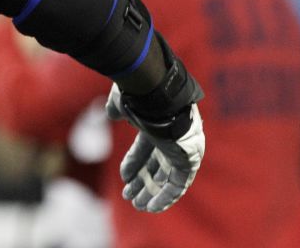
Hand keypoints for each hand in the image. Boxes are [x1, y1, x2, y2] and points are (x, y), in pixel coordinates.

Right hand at [105, 84, 204, 212]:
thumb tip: (112, 113)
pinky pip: (178, 184)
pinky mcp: (188, 160)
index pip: (146, 149)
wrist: (156, 92)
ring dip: (152, 193)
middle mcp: (171, 138)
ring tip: (138, 206)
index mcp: (157, 124)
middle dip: (143, 182)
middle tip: (130, 196)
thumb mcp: (122, 101)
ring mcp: (181, 149)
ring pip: (167, 177)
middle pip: (157, 165)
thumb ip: (117, 108)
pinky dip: (166, 197)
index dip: (134, 164)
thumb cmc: (138, 94)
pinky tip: (152, 207)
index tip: (124, 178)